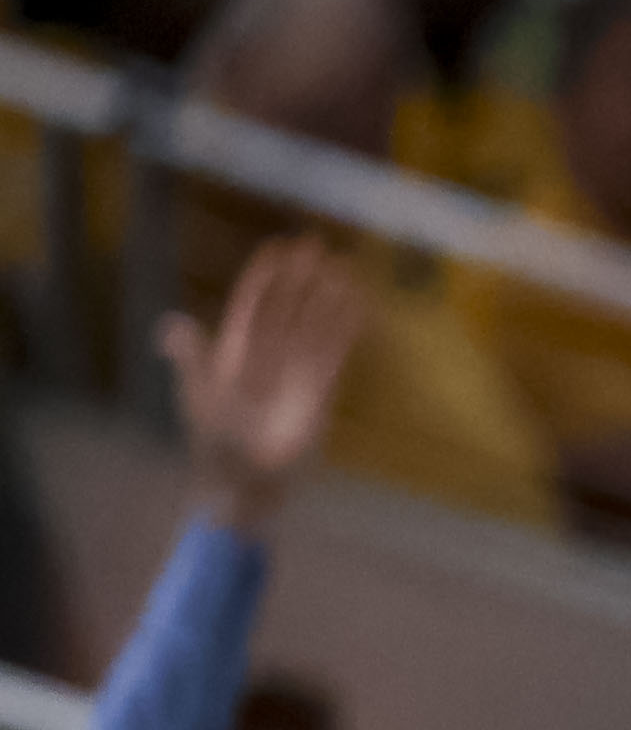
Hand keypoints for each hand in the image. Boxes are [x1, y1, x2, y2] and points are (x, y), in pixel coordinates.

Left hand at [164, 240, 365, 529]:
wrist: (246, 483)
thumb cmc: (216, 444)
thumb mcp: (198, 398)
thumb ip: (192, 359)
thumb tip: (172, 324)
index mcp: (237, 352)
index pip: (254, 306)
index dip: (266, 278)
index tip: (280, 249)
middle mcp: (269, 356)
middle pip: (289, 308)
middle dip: (302, 278)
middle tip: (317, 245)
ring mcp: (296, 372)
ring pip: (315, 326)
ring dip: (329, 298)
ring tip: (344, 269)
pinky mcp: (320, 391)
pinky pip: (336, 354)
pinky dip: (347, 331)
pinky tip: (359, 309)